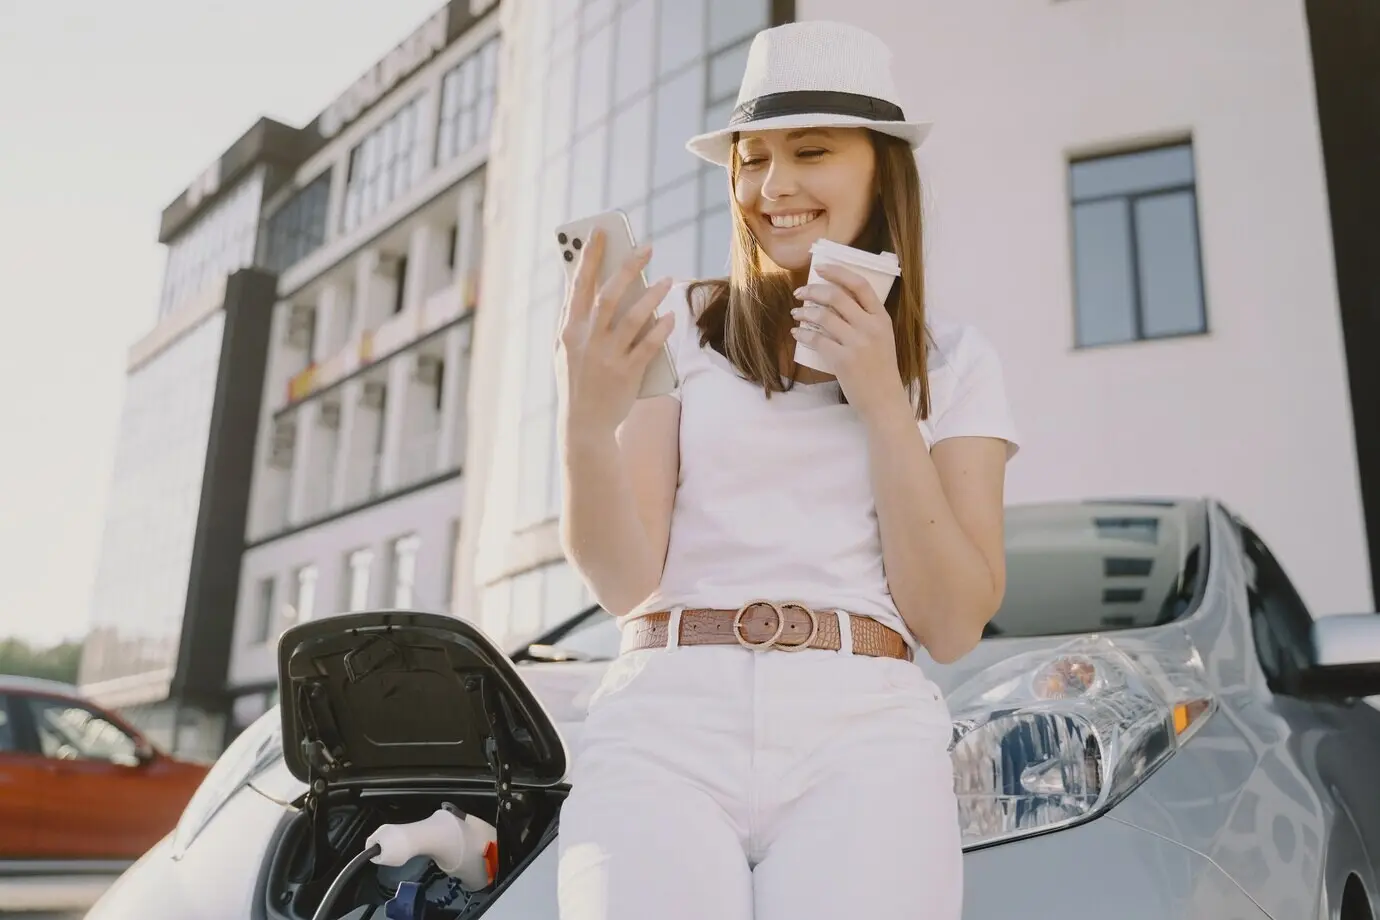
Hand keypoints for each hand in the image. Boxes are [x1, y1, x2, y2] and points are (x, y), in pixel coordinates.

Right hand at [556, 228, 675, 436]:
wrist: (584, 426)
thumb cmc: (578, 381)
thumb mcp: (568, 349)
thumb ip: (580, 321)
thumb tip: (600, 286)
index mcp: (568, 330)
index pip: (578, 285)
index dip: (589, 256)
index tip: (600, 231)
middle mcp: (586, 340)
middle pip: (609, 295)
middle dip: (628, 267)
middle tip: (647, 248)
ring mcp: (606, 358)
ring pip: (632, 318)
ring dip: (652, 295)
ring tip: (668, 279)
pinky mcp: (626, 374)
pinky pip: (648, 346)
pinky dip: (660, 329)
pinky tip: (670, 316)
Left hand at [791, 263, 906, 419]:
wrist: (884, 401)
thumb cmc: (880, 369)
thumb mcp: (882, 338)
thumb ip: (865, 319)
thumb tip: (834, 299)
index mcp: (881, 318)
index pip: (860, 284)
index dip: (838, 272)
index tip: (820, 268)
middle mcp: (871, 327)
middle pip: (836, 296)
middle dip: (812, 290)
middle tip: (799, 293)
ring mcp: (857, 344)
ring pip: (823, 316)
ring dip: (804, 312)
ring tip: (795, 313)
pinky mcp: (843, 360)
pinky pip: (816, 339)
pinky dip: (802, 333)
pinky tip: (796, 332)